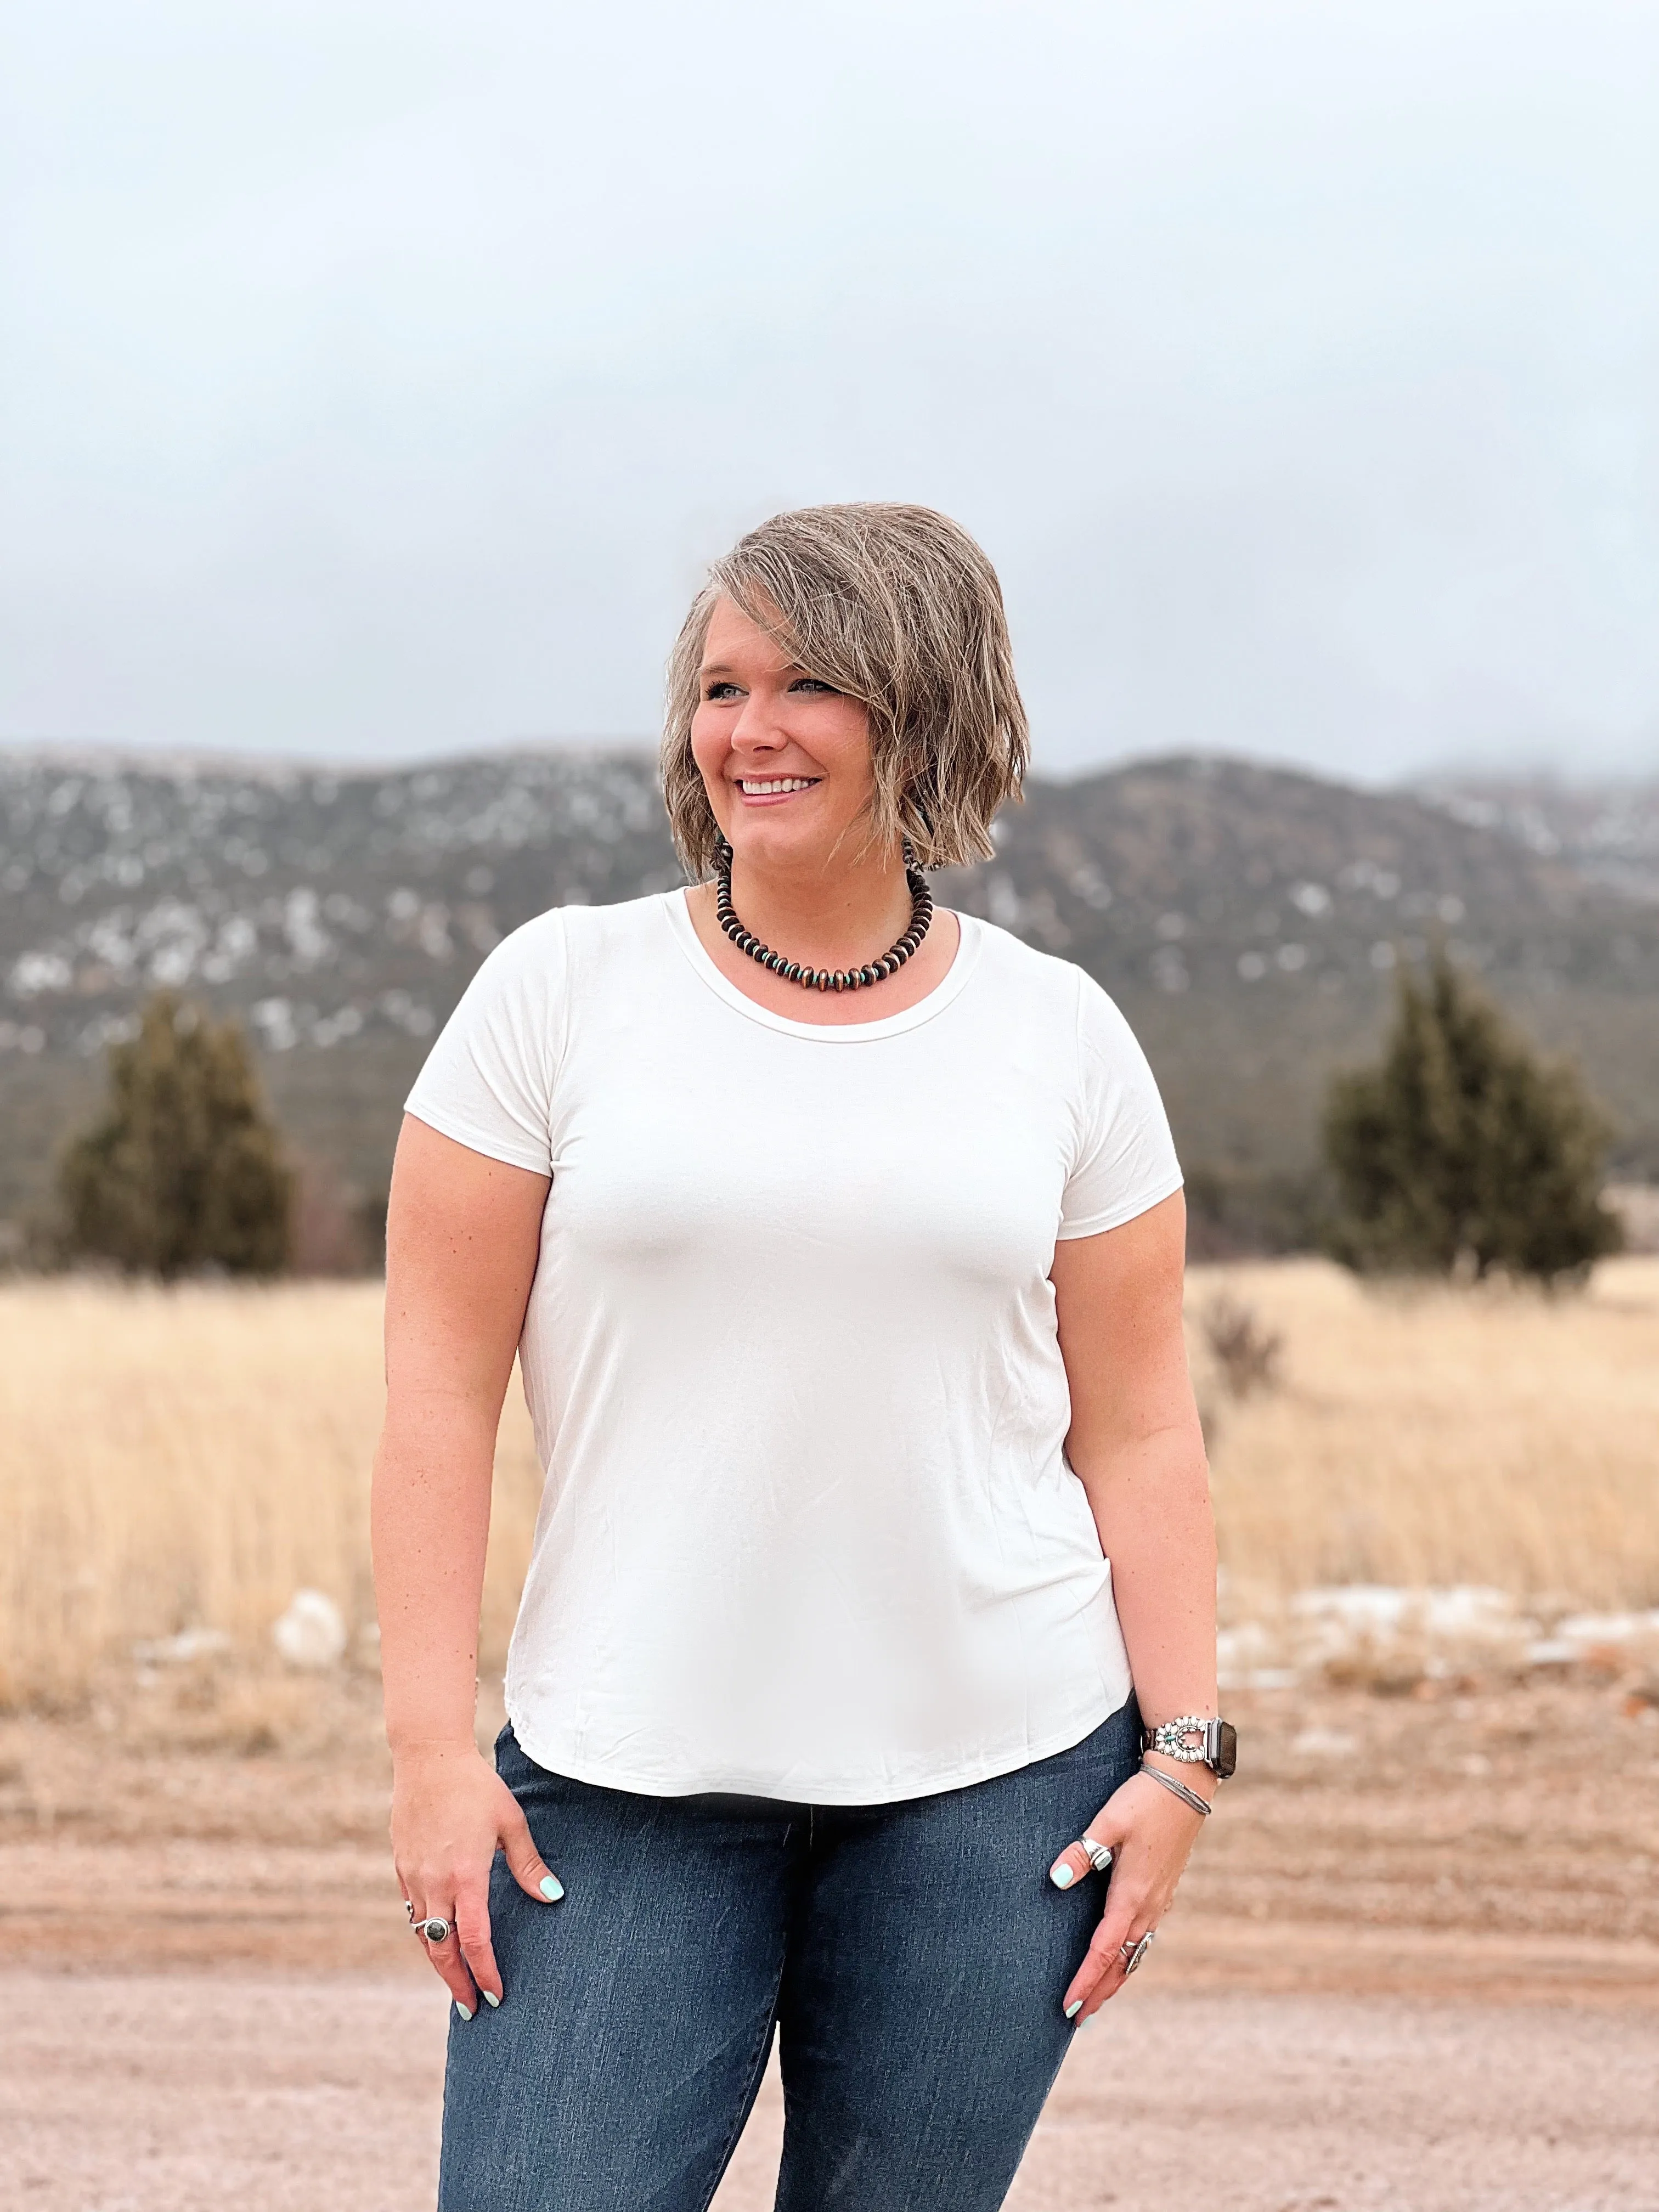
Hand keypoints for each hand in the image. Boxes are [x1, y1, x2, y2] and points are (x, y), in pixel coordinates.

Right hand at [391, 1739, 563, 2018]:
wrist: (428, 1758)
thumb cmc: (476, 1786)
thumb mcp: (510, 1822)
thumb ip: (529, 1864)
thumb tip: (553, 1897)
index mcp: (465, 1875)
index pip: (474, 1940)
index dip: (484, 1972)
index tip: (495, 1995)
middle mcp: (434, 1883)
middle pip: (442, 1950)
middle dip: (456, 1984)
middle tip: (471, 2011)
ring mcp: (413, 1876)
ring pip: (424, 1934)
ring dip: (439, 1963)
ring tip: (456, 1983)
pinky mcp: (402, 1866)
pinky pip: (412, 1911)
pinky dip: (426, 1933)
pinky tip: (438, 1939)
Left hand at [1047, 1764, 1210, 2022]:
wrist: (1184, 1786)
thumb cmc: (1143, 1802)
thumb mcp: (1107, 1822)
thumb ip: (1081, 1852)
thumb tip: (1055, 1880)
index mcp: (1132, 1895)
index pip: (1104, 1950)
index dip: (1086, 1980)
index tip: (1069, 2006)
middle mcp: (1148, 1906)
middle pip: (1122, 1962)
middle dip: (1100, 1991)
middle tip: (1078, 2018)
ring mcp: (1159, 1901)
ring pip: (1137, 1952)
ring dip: (1117, 1978)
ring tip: (1098, 1999)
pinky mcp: (1163, 1891)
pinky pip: (1145, 1936)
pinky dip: (1130, 1957)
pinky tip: (1123, 1958)